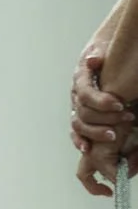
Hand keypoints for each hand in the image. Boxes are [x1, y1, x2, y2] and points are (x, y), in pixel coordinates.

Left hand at [73, 44, 137, 196]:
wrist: (120, 43)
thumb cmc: (128, 80)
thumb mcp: (129, 110)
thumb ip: (130, 137)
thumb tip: (131, 165)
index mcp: (89, 115)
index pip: (80, 137)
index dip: (84, 147)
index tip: (92, 155)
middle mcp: (80, 103)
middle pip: (79, 127)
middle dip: (98, 134)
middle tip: (116, 135)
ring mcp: (78, 88)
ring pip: (82, 111)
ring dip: (103, 116)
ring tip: (123, 112)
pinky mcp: (82, 71)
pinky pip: (85, 91)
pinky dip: (100, 98)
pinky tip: (116, 100)